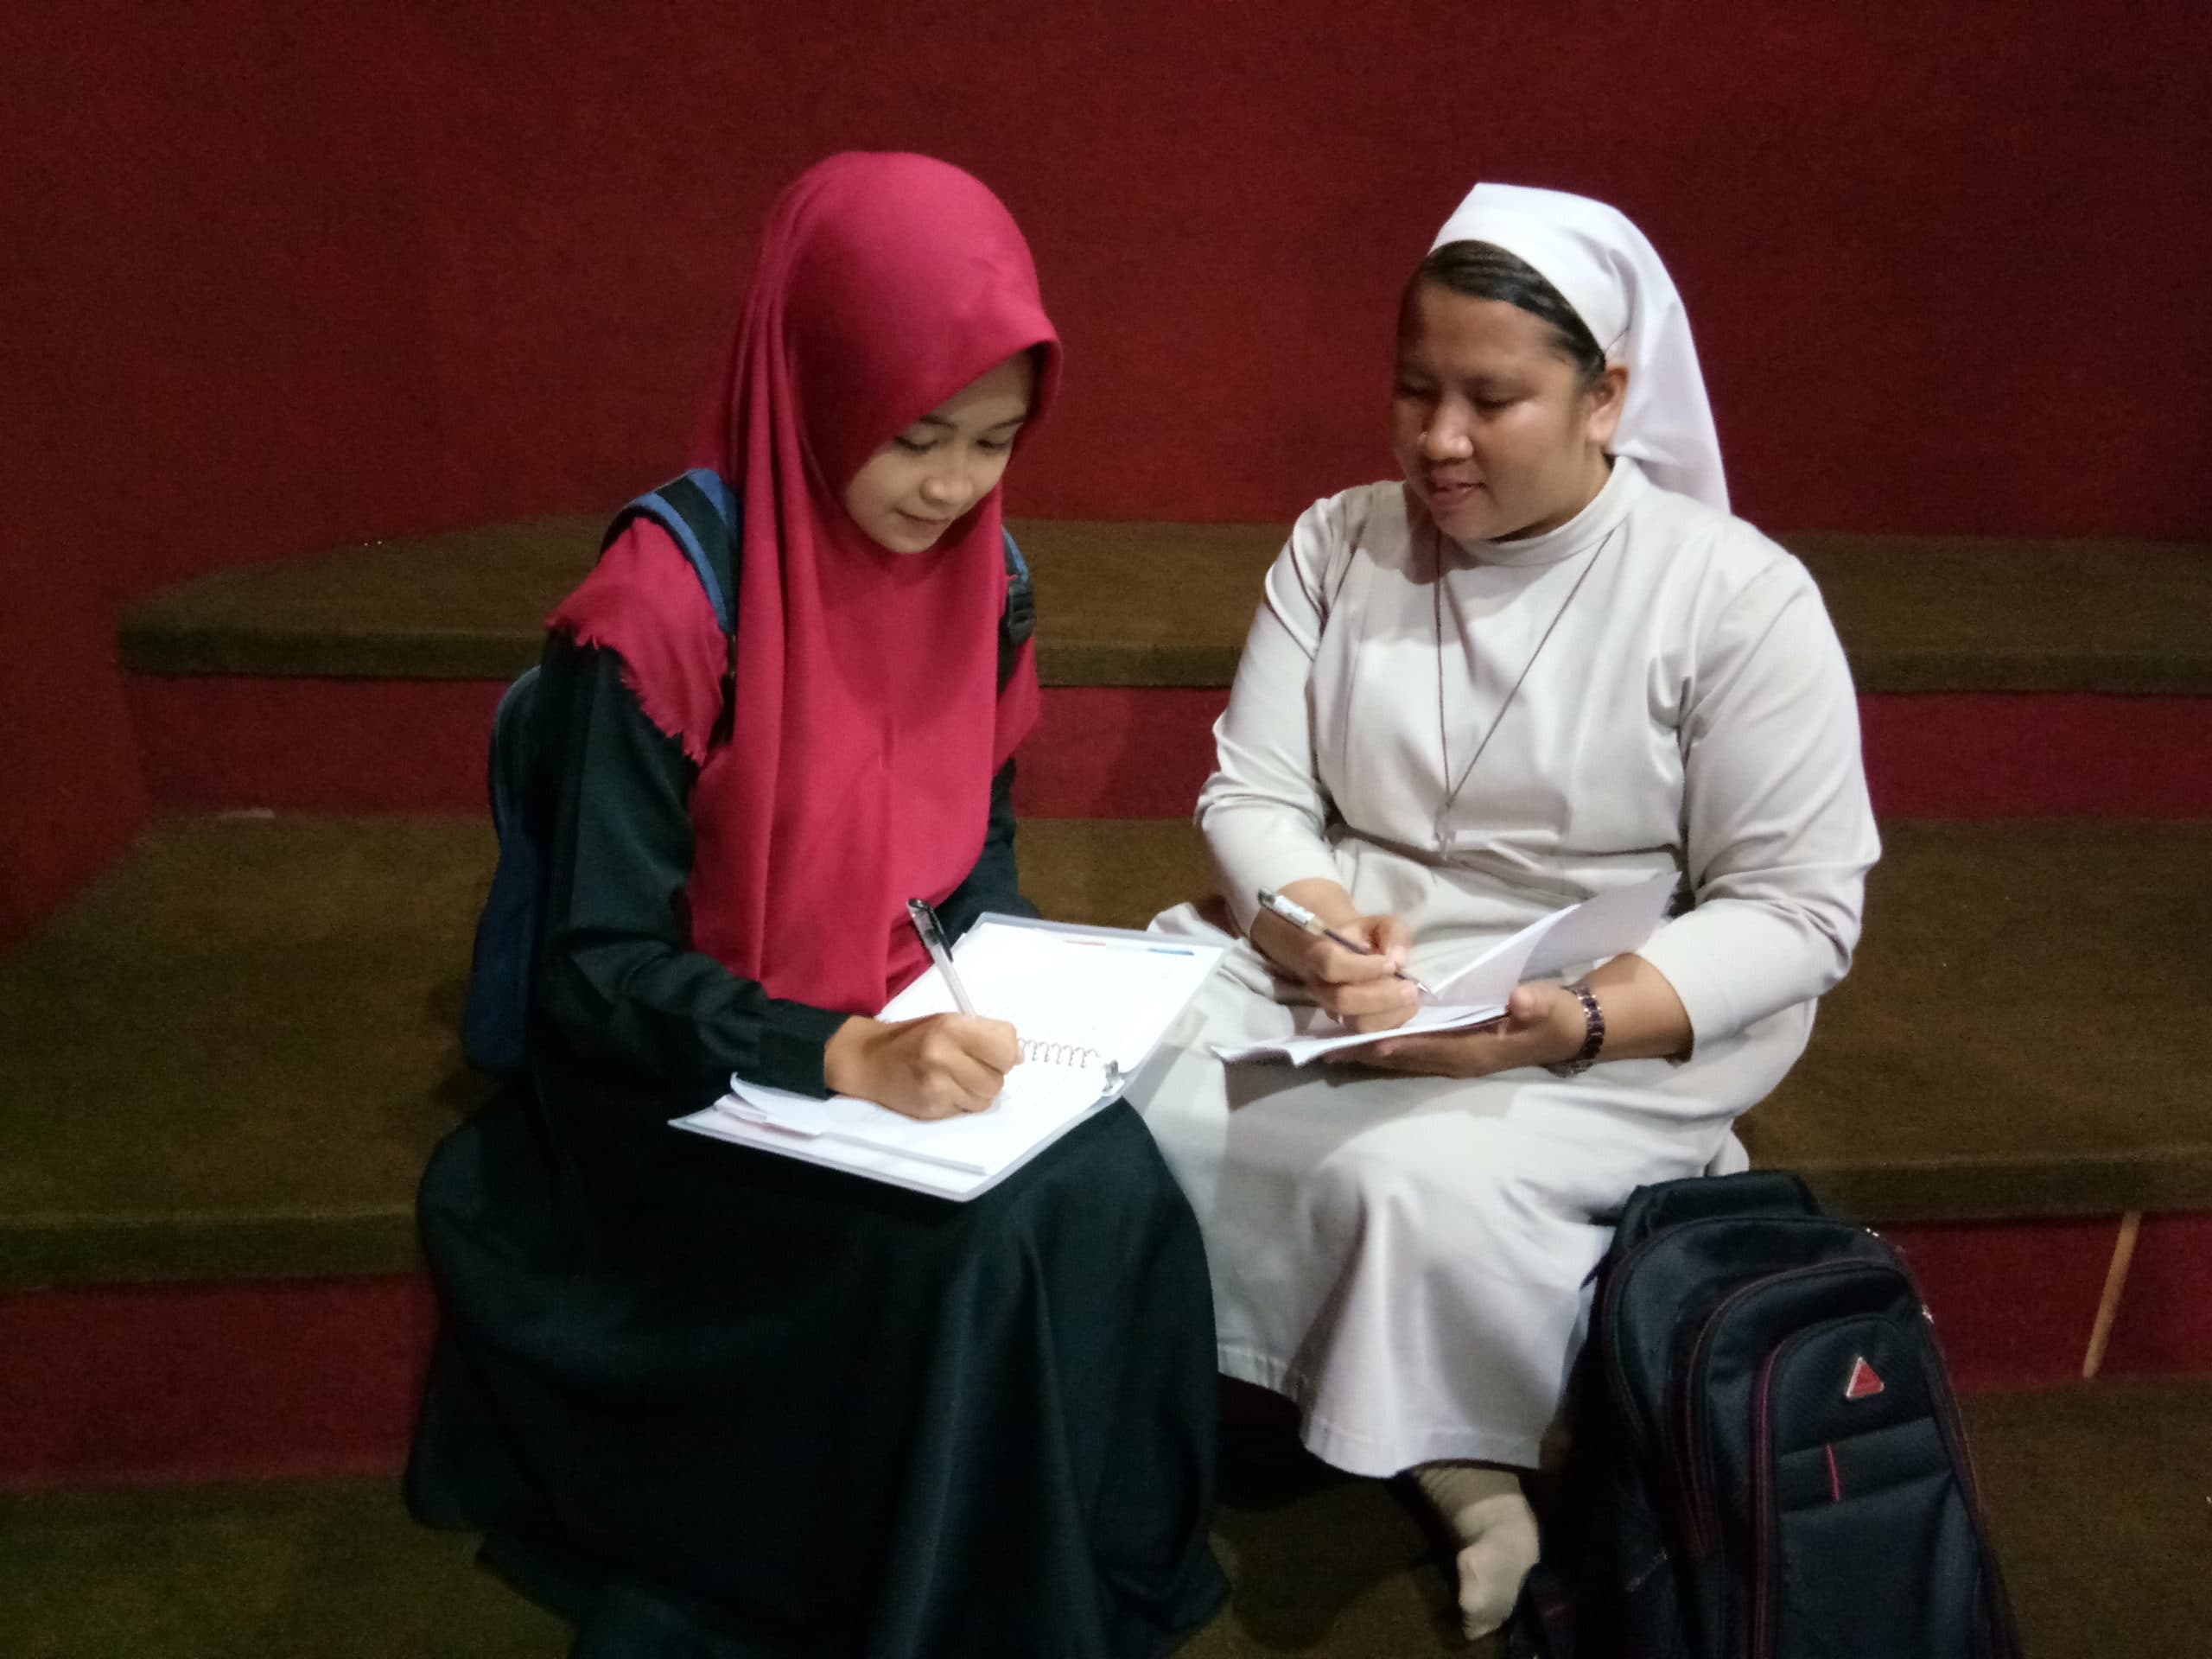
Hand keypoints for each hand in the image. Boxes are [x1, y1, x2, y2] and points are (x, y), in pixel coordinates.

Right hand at [822, 1013, 1021, 1119]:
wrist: (868, 1059)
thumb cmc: (913, 1037)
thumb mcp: (948, 1022)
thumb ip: (985, 1035)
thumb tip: (1019, 1056)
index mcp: (952, 1027)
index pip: (1006, 1045)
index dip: (1005, 1051)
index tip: (992, 1052)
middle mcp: (944, 1056)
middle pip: (999, 1078)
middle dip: (992, 1074)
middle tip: (972, 1067)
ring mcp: (937, 1086)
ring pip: (987, 1098)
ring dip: (979, 1091)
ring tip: (958, 1079)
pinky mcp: (932, 1109)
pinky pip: (967, 1111)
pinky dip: (963, 1102)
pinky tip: (945, 1091)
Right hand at [1287, 912, 1423, 1034]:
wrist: (1346, 952)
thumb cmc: (1363, 936)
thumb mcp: (1380, 923)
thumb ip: (1393, 934)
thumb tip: (1400, 960)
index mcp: (1319, 953)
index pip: (1331, 965)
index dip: (1362, 968)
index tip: (1391, 964)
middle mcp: (1320, 986)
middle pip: (1343, 1001)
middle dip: (1382, 997)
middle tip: (1411, 988)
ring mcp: (1332, 1009)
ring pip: (1356, 1023)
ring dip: (1390, 1013)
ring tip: (1413, 998)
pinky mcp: (1348, 1025)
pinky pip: (1369, 1034)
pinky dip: (1393, 1023)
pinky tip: (1407, 1007)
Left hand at [1328, 981, 1584, 1078]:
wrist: (1569, 1029)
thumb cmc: (1558, 1017)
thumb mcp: (1552, 1007)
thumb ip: (1536, 1003)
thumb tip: (1518, 999)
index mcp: (1478, 1052)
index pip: (1432, 1048)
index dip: (1401, 1045)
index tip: (1368, 1039)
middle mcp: (1460, 1060)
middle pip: (1407, 1058)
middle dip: (1369, 1053)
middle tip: (1327, 1048)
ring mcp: (1455, 1057)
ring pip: (1405, 1057)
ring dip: (1370, 1052)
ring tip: (1330, 1046)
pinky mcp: (1453, 1049)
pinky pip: (1412, 1050)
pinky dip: (1385, 1046)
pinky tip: (1360, 1039)